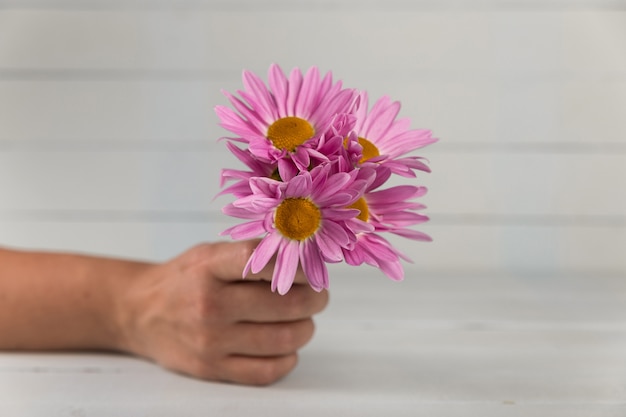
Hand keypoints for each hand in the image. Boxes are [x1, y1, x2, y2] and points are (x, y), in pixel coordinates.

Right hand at [116, 240, 328, 384]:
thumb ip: (251, 254)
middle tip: (318, 296)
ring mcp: (211, 341)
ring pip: (285, 339)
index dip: (301, 266)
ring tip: (303, 320)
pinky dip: (288, 358)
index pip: (267, 263)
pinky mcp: (212, 369)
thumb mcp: (209, 253)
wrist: (140, 313)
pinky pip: (267, 370)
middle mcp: (210, 305)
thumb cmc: (184, 279)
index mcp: (209, 267)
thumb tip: (305, 256)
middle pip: (286, 304)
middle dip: (315, 299)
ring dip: (306, 328)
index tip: (313, 269)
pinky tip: (287, 347)